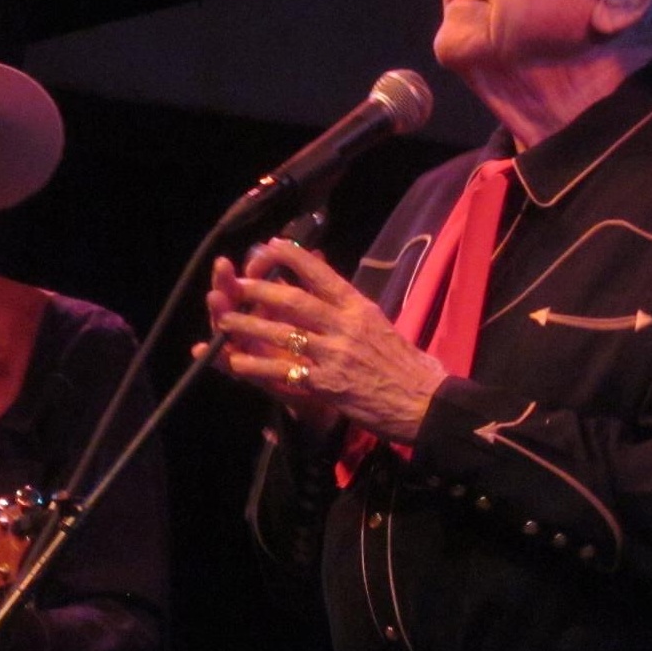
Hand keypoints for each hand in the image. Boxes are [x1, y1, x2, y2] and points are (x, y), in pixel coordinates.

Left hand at [199, 238, 446, 444]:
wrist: (427, 404)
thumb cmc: (409, 367)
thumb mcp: (381, 325)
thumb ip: (352, 309)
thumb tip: (330, 290)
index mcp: (360, 308)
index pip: (321, 273)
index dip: (292, 257)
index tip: (271, 246)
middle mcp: (345, 325)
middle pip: (294, 299)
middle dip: (259, 290)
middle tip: (237, 284)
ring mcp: (334, 354)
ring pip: (282, 333)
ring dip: (248, 326)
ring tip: (224, 320)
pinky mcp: (327, 384)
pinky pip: (283, 371)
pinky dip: (257, 366)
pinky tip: (236, 361)